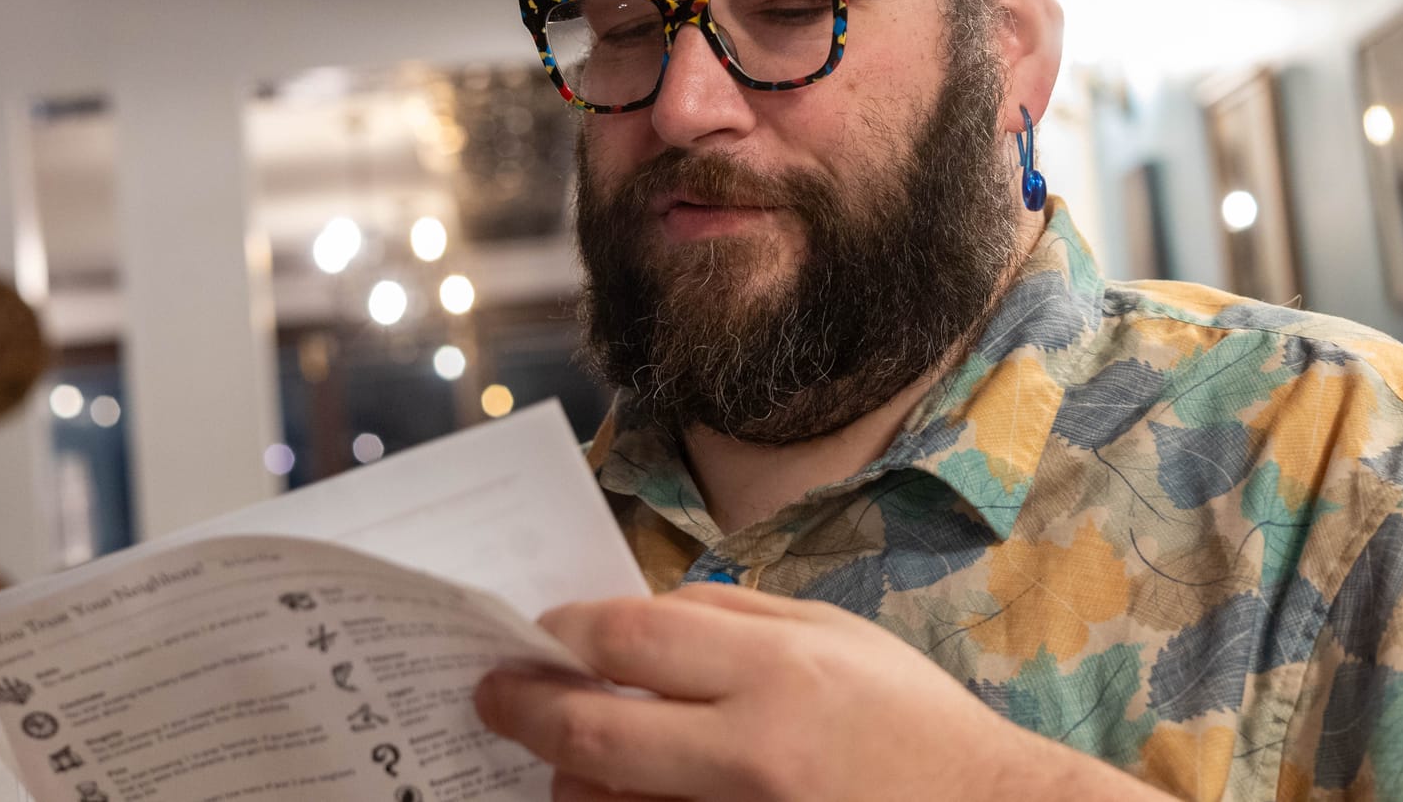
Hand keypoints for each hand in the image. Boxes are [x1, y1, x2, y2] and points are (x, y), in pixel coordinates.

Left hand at [474, 583, 1169, 801]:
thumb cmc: (912, 723)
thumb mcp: (837, 636)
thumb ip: (733, 619)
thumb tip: (630, 618)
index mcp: (777, 673)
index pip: (631, 641)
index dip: (567, 631)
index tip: (539, 631)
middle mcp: (749, 756)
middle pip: (593, 735)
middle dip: (524, 709)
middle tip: (491, 695)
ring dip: (567, 780)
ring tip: (561, 757)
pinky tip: (610, 795)